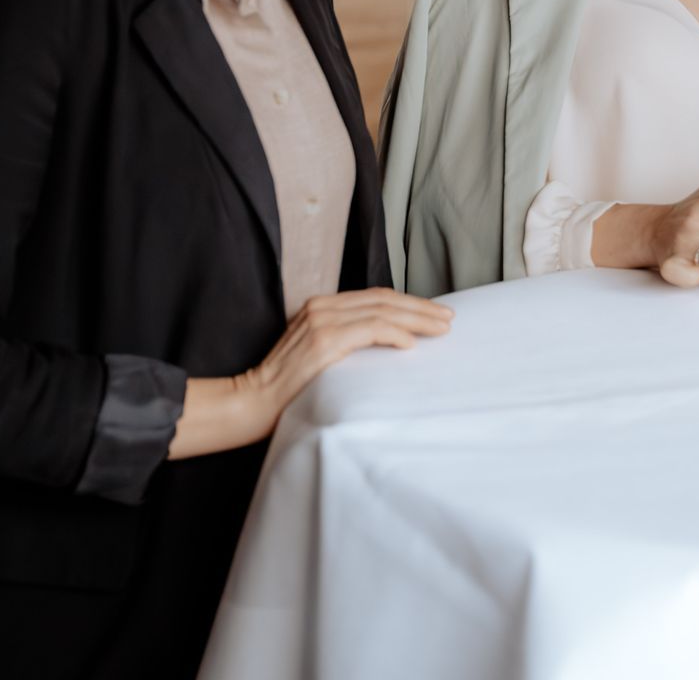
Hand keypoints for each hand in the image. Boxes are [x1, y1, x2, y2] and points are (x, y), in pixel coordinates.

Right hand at [237, 287, 454, 432]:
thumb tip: (390, 341)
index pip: (376, 296)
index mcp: (321, 306)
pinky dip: (396, 334)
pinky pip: (372, 329)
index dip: (409, 303)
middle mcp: (322, 307)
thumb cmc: (287, 387)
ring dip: (417, 319)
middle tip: (447, 318)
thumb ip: (345, 339)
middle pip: (384, 299)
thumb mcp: (318, 353)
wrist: (251, 402)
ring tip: (440, 329)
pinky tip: (411, 344)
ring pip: (384, 311)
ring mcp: (322, 321)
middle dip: (421, 308)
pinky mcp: (324, 340)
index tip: (434, 314)